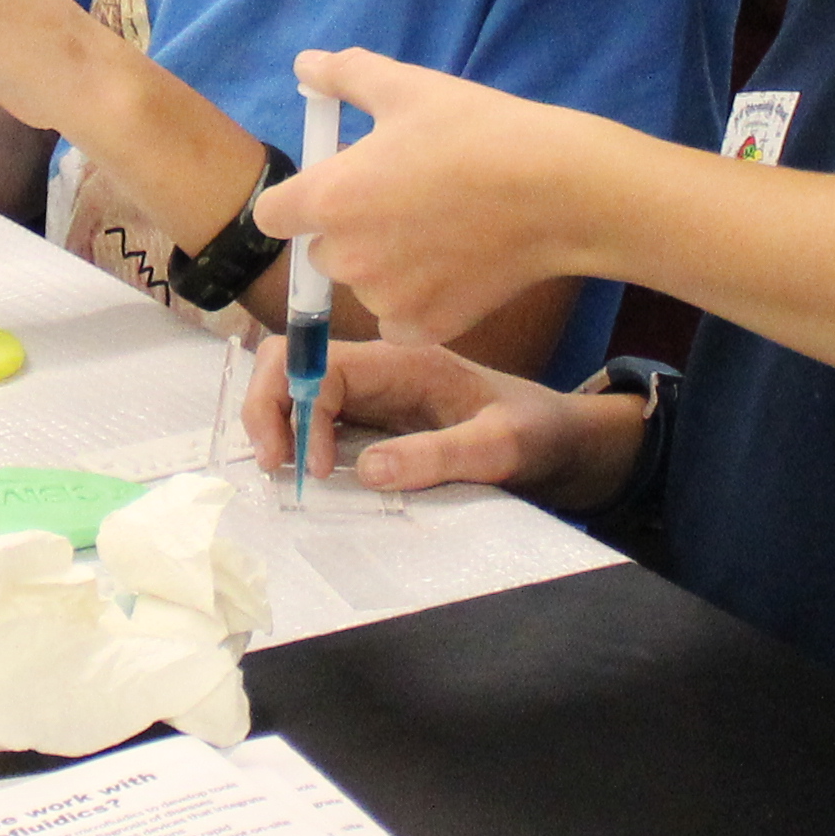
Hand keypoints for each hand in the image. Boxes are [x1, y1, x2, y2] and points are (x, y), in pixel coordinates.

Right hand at [233, 335, 631, 503]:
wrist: (566, 441)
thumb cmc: (540, 435)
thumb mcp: (503, 449)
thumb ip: (440, 456)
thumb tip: (365, 469)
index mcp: (406, 362)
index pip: (322, 365)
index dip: (301, 412)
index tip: (312, 469)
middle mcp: (381, 368)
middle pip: (292, 363)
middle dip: (268, 407)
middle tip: (274, 467)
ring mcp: (375, 390)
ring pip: (296, 387)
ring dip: (278, 423)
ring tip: (284, 473)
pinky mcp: (376, 415)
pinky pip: (318, 415)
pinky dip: (298, 438)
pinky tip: (305, 472)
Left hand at [251, 48, 615, 347]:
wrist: (556, 191)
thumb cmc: (476, 131)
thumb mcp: (405, 87)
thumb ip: (343, 76)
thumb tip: (303, 65)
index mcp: (327, 199)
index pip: (271, 215)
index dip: (298, 199)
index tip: (337, 184)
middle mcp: (345, 257)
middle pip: (320, 250)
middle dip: (347, 229)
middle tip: (403, 200)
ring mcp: (384, 299)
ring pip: (363, 284)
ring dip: (384, 266)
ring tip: (439, 230)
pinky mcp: (424, 328)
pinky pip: (398, 318)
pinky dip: (416, 300)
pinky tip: (452, 266)